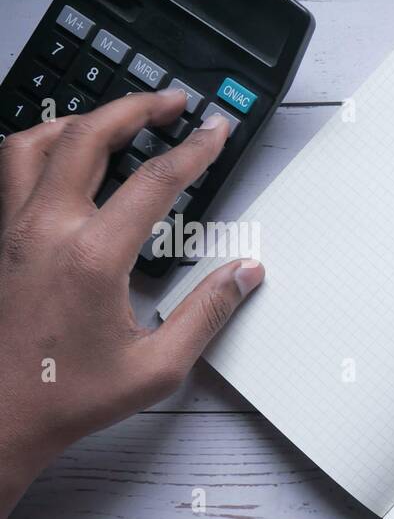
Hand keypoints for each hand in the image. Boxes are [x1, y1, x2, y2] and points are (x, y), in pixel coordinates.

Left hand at [0, 91, 264, 518]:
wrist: (0, 416)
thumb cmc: (69, 396)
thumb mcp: (159, 366)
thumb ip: (209, 312)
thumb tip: (245, 273)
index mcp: (92, 257)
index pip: (154, 181)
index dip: (194, 150)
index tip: (215, 132)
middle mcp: (45, 230)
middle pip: (88, 136)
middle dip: (136, 109)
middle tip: (171, 103)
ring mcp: (12, 230)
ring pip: (36, 141)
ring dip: (81, 119)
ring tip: (115, 119)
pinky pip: (11, 168)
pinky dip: (39, 145)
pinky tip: (61, 154)